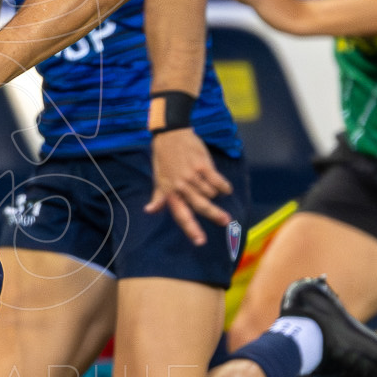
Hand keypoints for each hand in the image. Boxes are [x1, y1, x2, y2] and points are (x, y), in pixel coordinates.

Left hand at [144, 126, 232, 245]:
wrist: (170, 134)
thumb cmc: (164, 158)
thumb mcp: (158, 178)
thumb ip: (159, 196)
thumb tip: (150, 210)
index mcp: (169, 192)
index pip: (181, 215)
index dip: (190, 229)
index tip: (200, 241)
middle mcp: (180, 186)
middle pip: (200, 206)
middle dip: (214, 215)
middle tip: (226, 221)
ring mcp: (191, 175)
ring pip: (210, 193)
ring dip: (215, 193)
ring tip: (211, 186)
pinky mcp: (202, 165)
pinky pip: (217, 181)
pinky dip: (223, 186)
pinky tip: (225, 187)